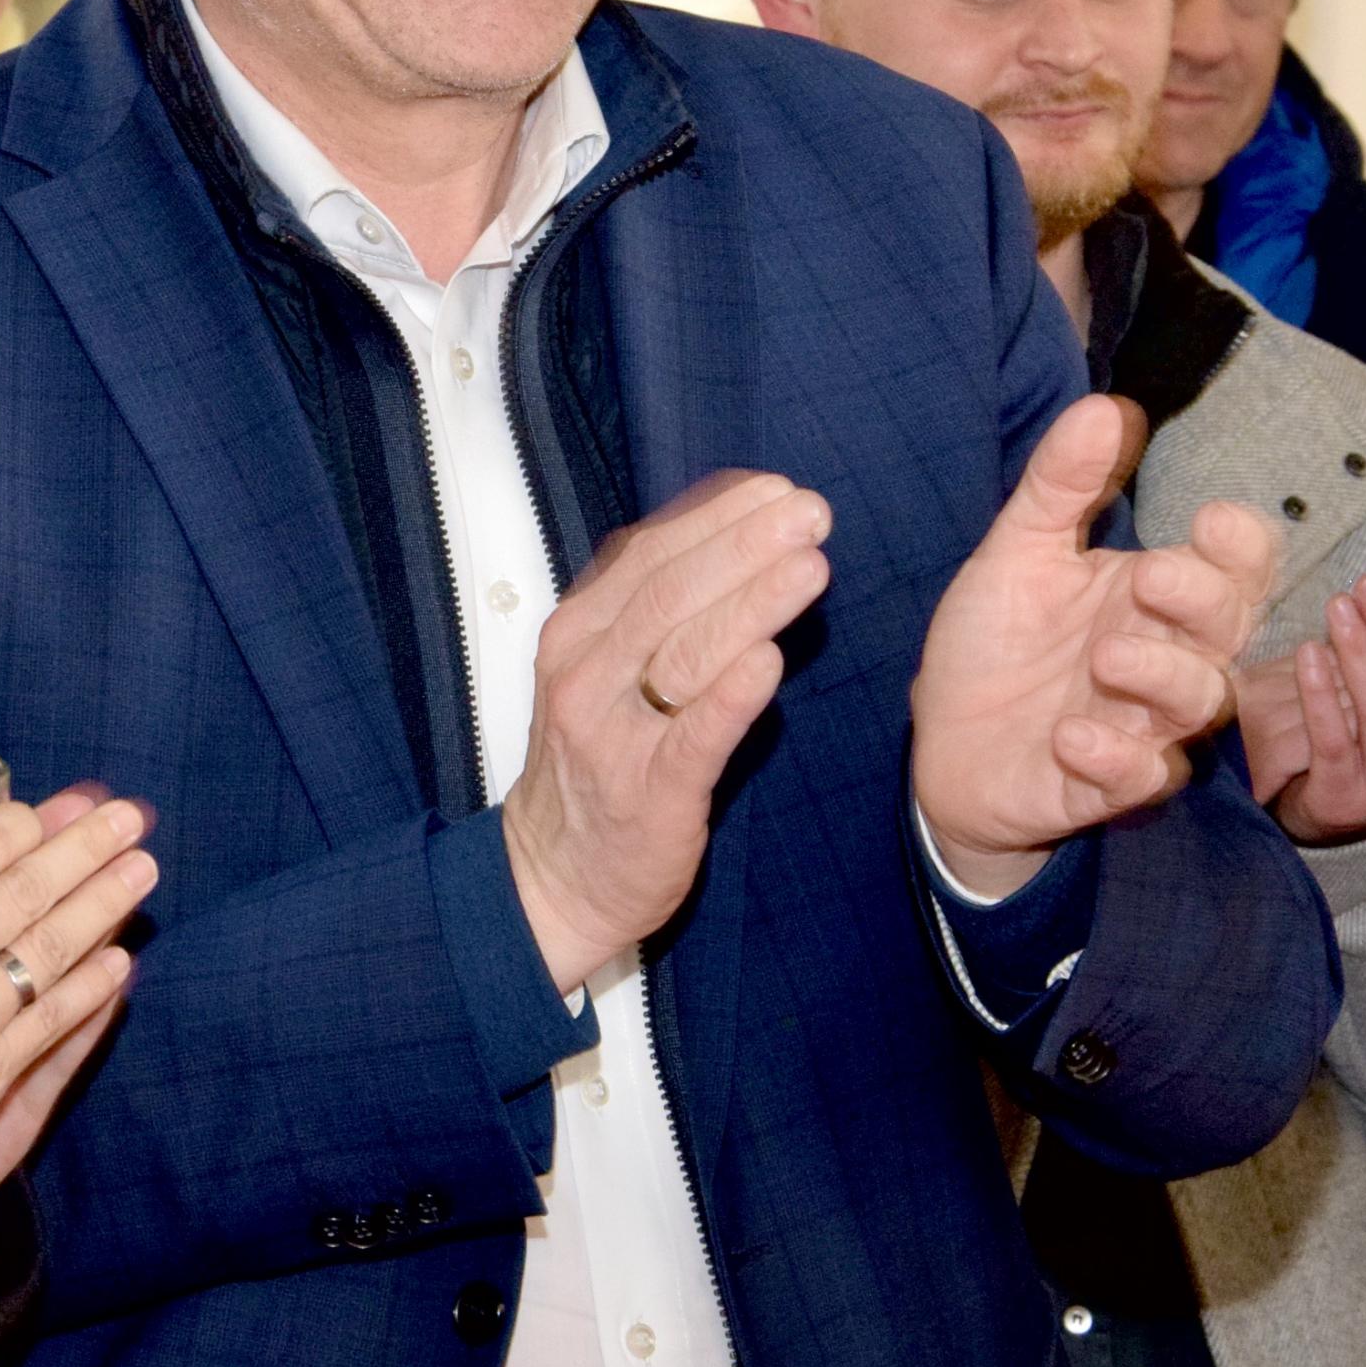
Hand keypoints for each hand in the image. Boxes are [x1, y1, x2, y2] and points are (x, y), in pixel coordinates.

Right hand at [0, 787, 156, 1252]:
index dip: (20, 825)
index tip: (52, 808)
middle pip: (27, 892)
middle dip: (85, 847)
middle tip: (129, 816)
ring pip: (53, 950)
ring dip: (105, 904)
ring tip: (143, 869)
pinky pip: (55, 1024)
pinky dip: (93, 989)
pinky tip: (120, 963)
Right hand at [503, 471, 834, 993]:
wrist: (554, 877)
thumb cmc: (598, 762)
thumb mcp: (604, 670)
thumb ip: (655, 610)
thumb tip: (736, 536)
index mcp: (578, 631)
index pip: (649, 554)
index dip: (716, 516)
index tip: (776, 489)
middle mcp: (585, 672)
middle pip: (669, 592)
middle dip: (745, 545)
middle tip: (810, 512)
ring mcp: (612, 734)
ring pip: (684, 653)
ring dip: (752, 603)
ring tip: (811, 566)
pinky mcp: (647, 795)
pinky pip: (693, 737)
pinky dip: (731, 695)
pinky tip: (770, 662)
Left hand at [912, 396, 1277, 897]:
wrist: (943, 742)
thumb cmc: (998, 643)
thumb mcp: (1019, 553)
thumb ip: (1061, 486)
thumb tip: (1108, 407)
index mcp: (1154, 595)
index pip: (1234, 565)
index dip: (1238, 544)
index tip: (1209, 517)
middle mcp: (1165, 657)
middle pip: (1229, 627)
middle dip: (1204, 600)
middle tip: (1153, 578)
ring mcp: (1142, 725)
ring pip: (1198, 703)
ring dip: (1162, 675)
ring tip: (1108, 655)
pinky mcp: (1104, 787)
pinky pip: (1140, 779)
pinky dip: (1117, 760)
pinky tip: (1073, 736)